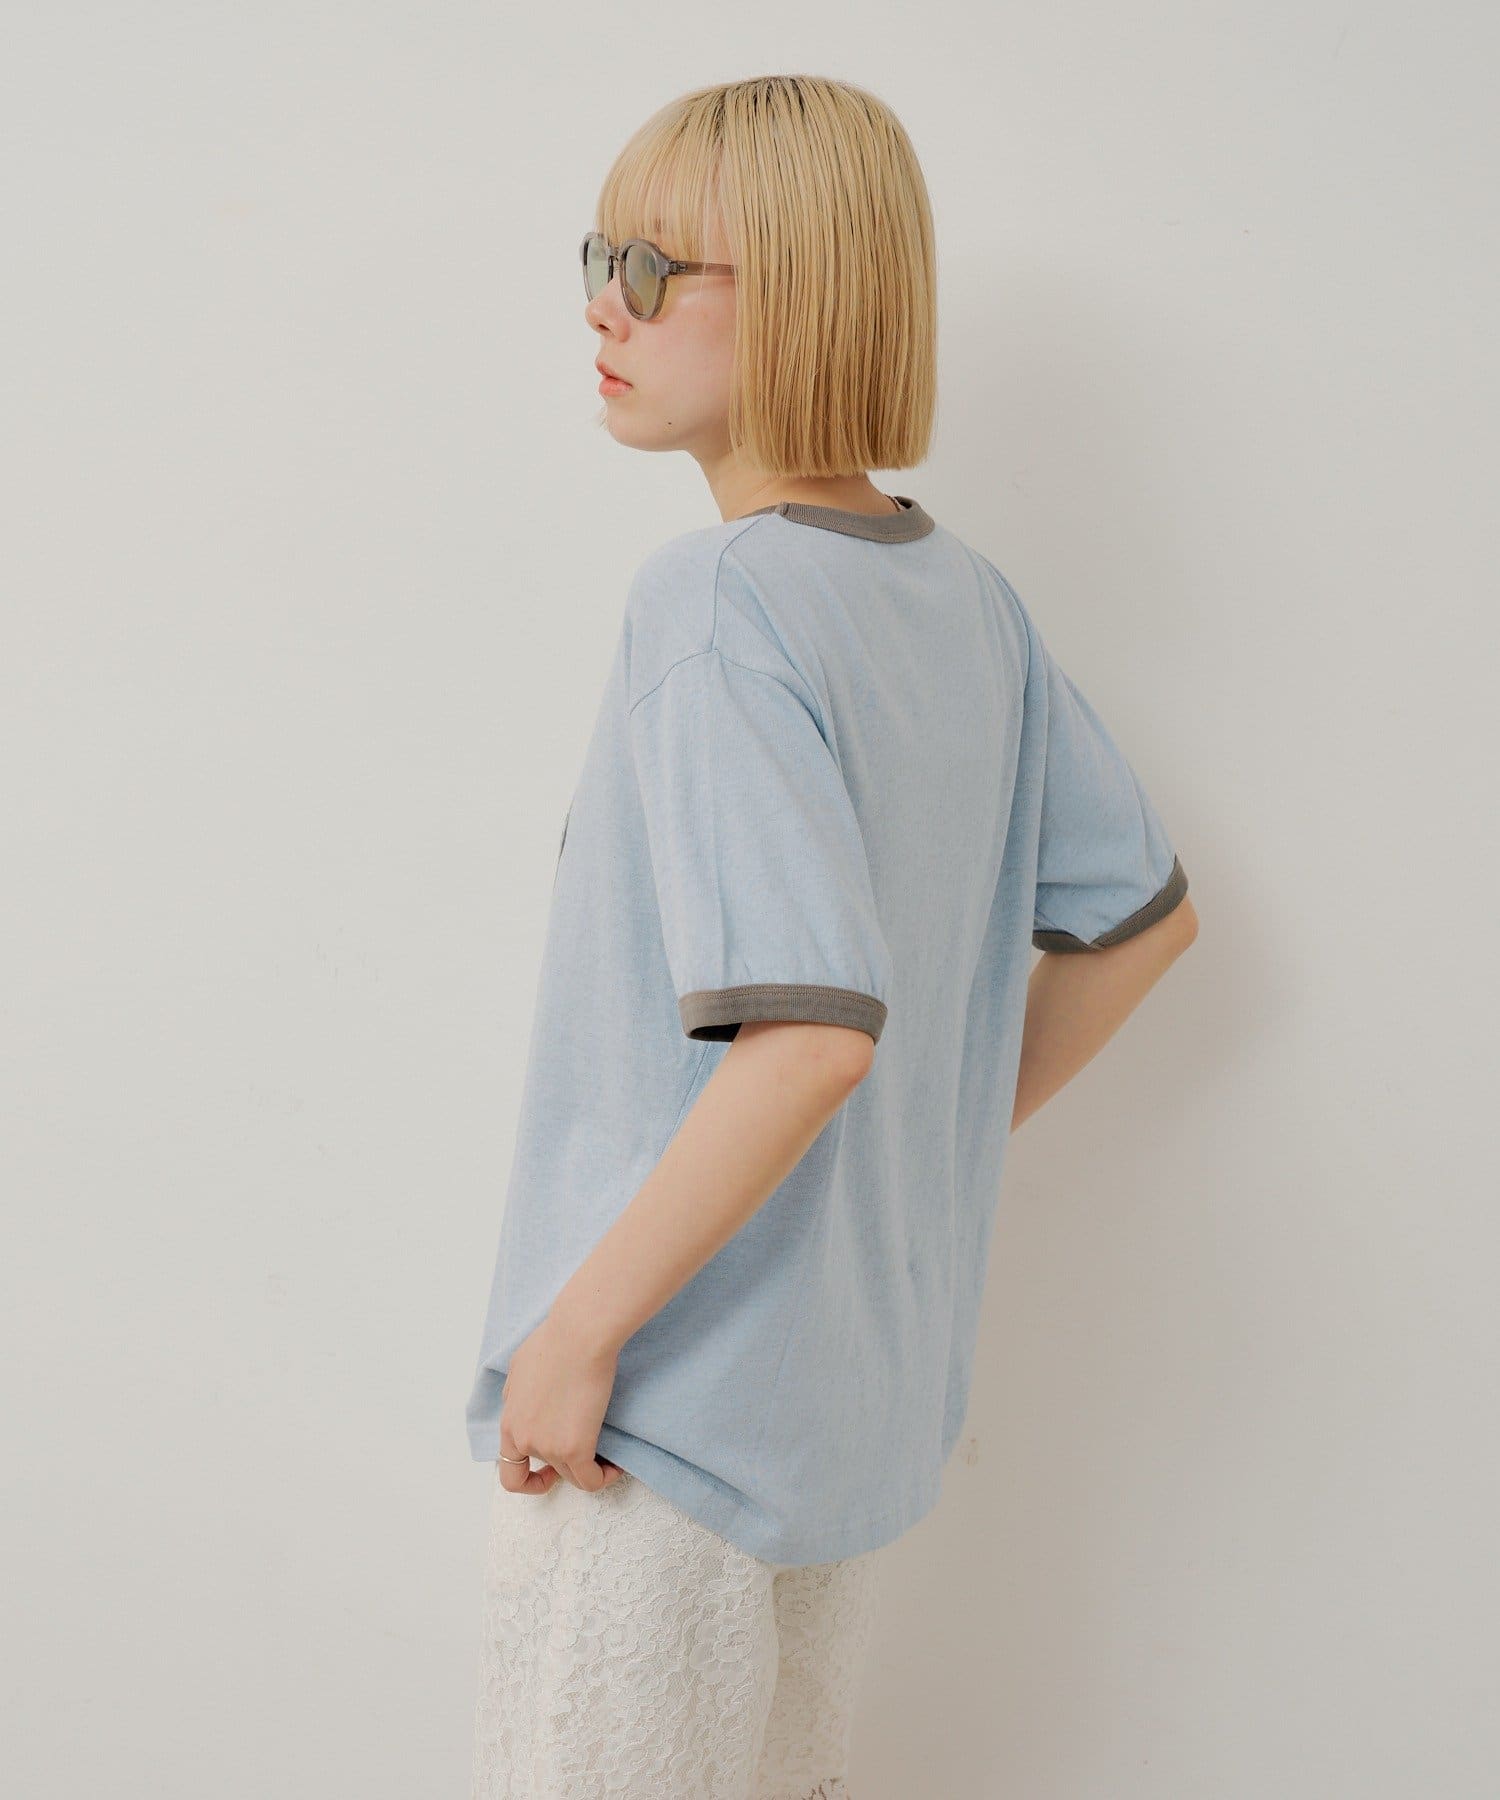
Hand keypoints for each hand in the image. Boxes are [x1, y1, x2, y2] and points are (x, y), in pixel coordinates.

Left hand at [496, 1310, 627, 1494]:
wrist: (578, 1335)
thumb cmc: (554, 1339)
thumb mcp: (520, 1367)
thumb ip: (518, 1394)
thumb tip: (525, 1403)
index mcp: (509, 1422)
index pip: (510, 1473)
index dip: (531, 1477)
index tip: (550, 1469)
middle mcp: (525, 1440)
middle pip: (548, 1472)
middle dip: (568, 1467)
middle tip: (588, 1453)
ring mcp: (548, 1447)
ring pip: (572, 1476)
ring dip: (590, 1470)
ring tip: (608, 1455)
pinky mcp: (574, 1448)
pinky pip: (591, 1480)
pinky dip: (605, 1477)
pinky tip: (616, 1464)